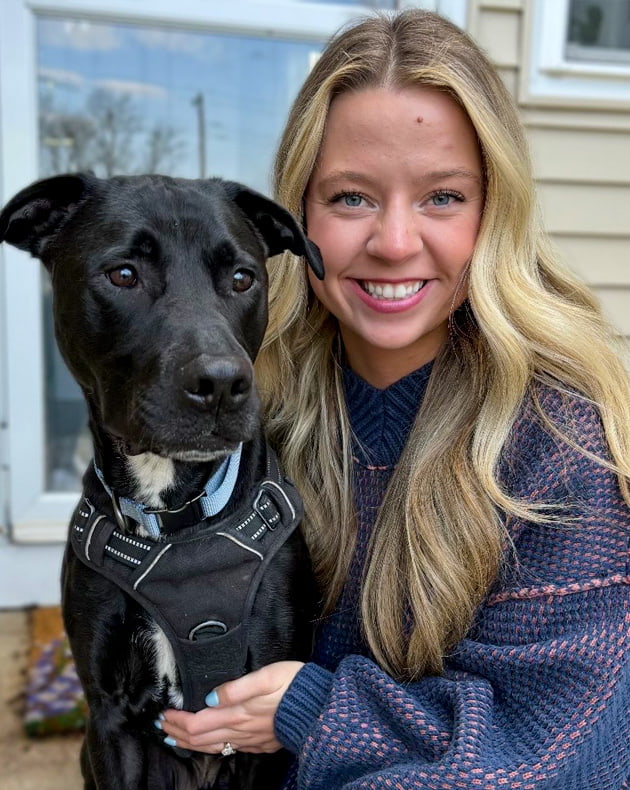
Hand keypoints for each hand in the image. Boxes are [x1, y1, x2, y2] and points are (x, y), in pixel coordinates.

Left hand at [158, 661, 303, 753]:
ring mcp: (250, 740)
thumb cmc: (295, 686)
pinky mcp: (261, 743)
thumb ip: (237, 686)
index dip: (177, 720)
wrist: (322, 708)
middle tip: (161, 726)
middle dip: (178, 733)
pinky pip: (229, 749)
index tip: (163, 713)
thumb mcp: (267, 676)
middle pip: (200, 738)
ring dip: (191, 743)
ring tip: (176, 738)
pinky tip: (210, 744)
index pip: (197, 723)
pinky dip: (211, 747)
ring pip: (212, 747)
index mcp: (238, 713)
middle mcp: (241, 730)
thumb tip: (210, 695)